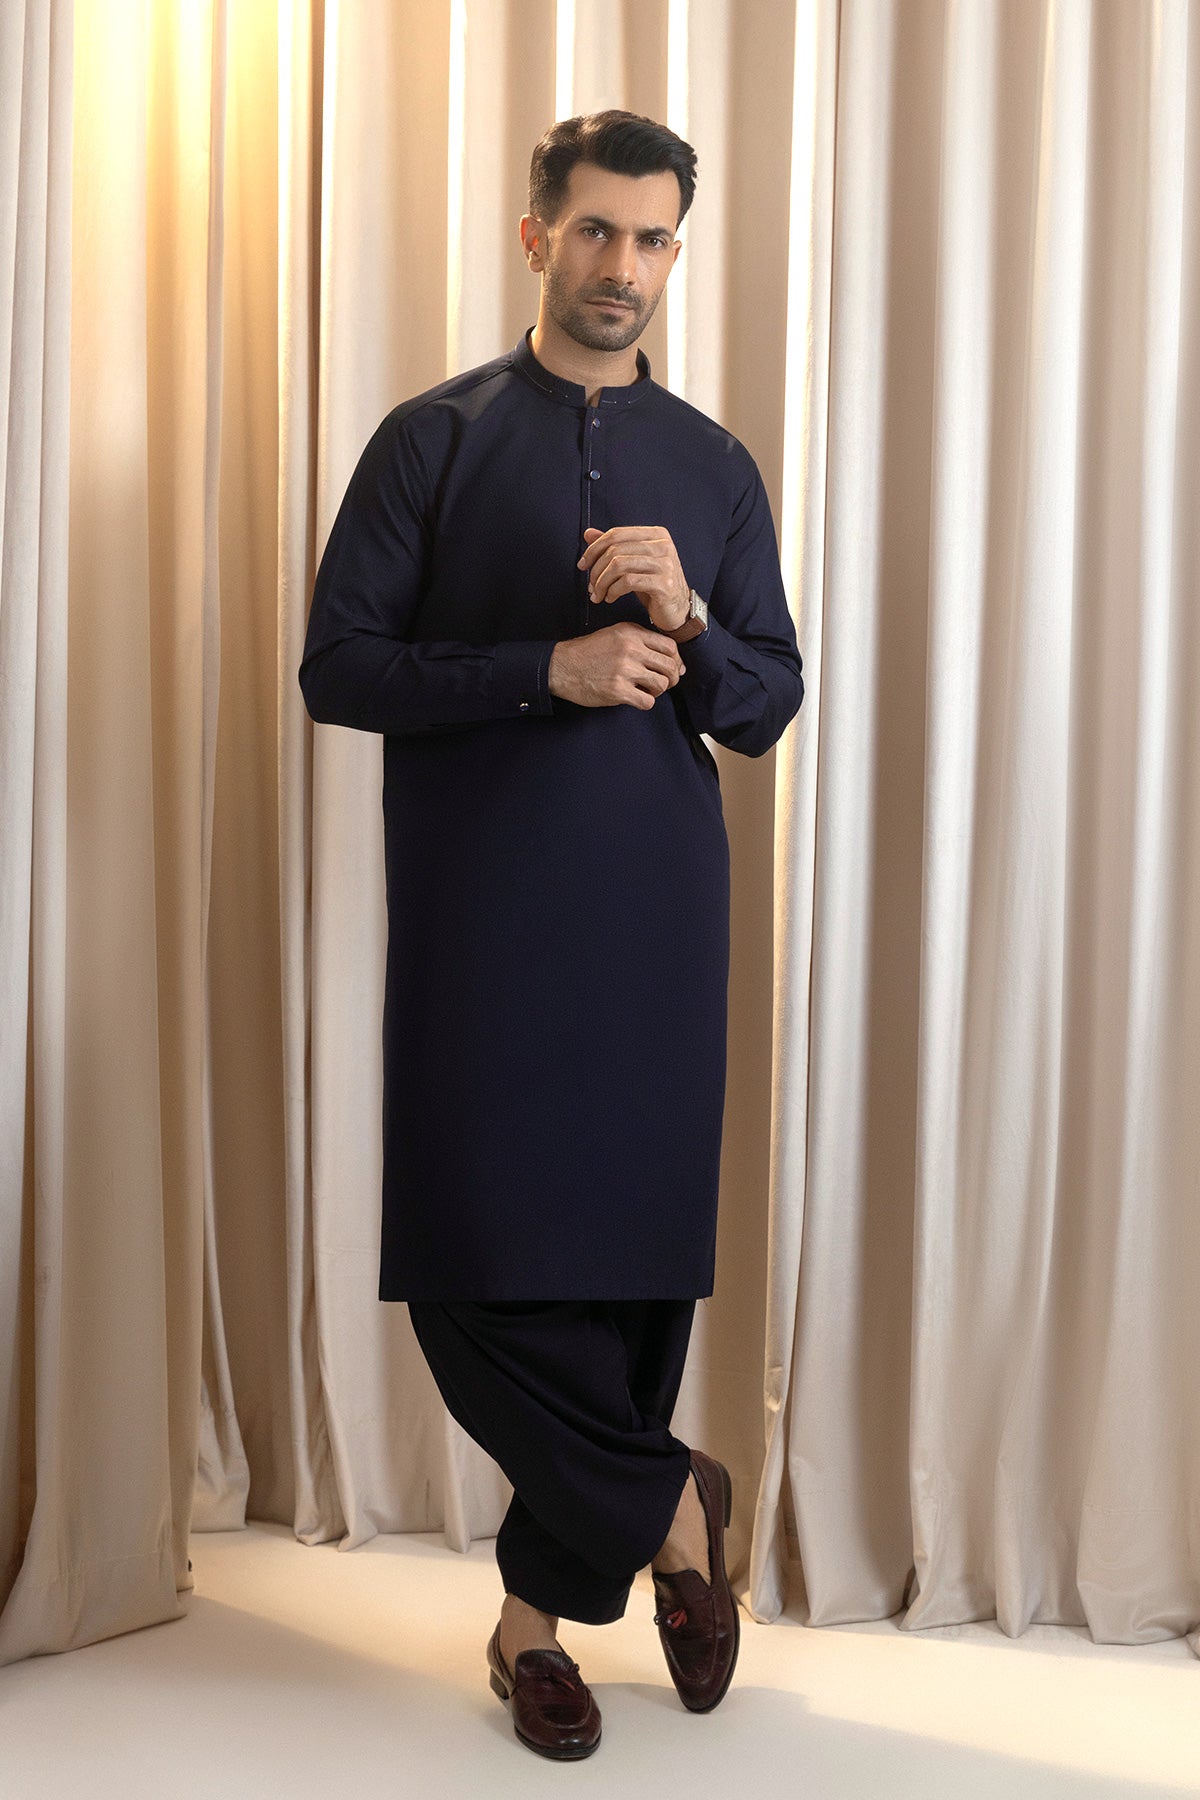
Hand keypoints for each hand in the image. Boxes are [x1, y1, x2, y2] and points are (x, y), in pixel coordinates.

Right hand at [549, 622, 684, 710]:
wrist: (562, 666)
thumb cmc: (588, 652)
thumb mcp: (615, 634)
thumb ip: (641, 641)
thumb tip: (672, 661)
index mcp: (631, 634)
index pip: (670, 646)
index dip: (676, 660)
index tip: (673, 669)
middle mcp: (630, 650)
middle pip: (669, 667)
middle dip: (671, 678)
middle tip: (663, 683)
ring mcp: (624, 670)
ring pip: (662, 685)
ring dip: (657, 691)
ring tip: (645, 690)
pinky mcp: (618, 690)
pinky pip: (647, 701)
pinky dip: (645, 702)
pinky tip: (635, 698)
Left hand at [577, 526, 690, 631]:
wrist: (678, 610)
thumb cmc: (654, 585)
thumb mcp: (634, 562)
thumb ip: (614, 546)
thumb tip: (589, 533)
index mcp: (656, 534)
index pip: (616, 534)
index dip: (594, 549)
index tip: (583, 564)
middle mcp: (663, 545)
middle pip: (615, 550)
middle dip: (596, 570)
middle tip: (590, 586)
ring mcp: (665, 564)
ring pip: (619, 566)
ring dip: (602, 583)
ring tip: (598, 594)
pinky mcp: (664, 584)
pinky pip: (628, 582)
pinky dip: (613, 591)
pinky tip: (610, 598)